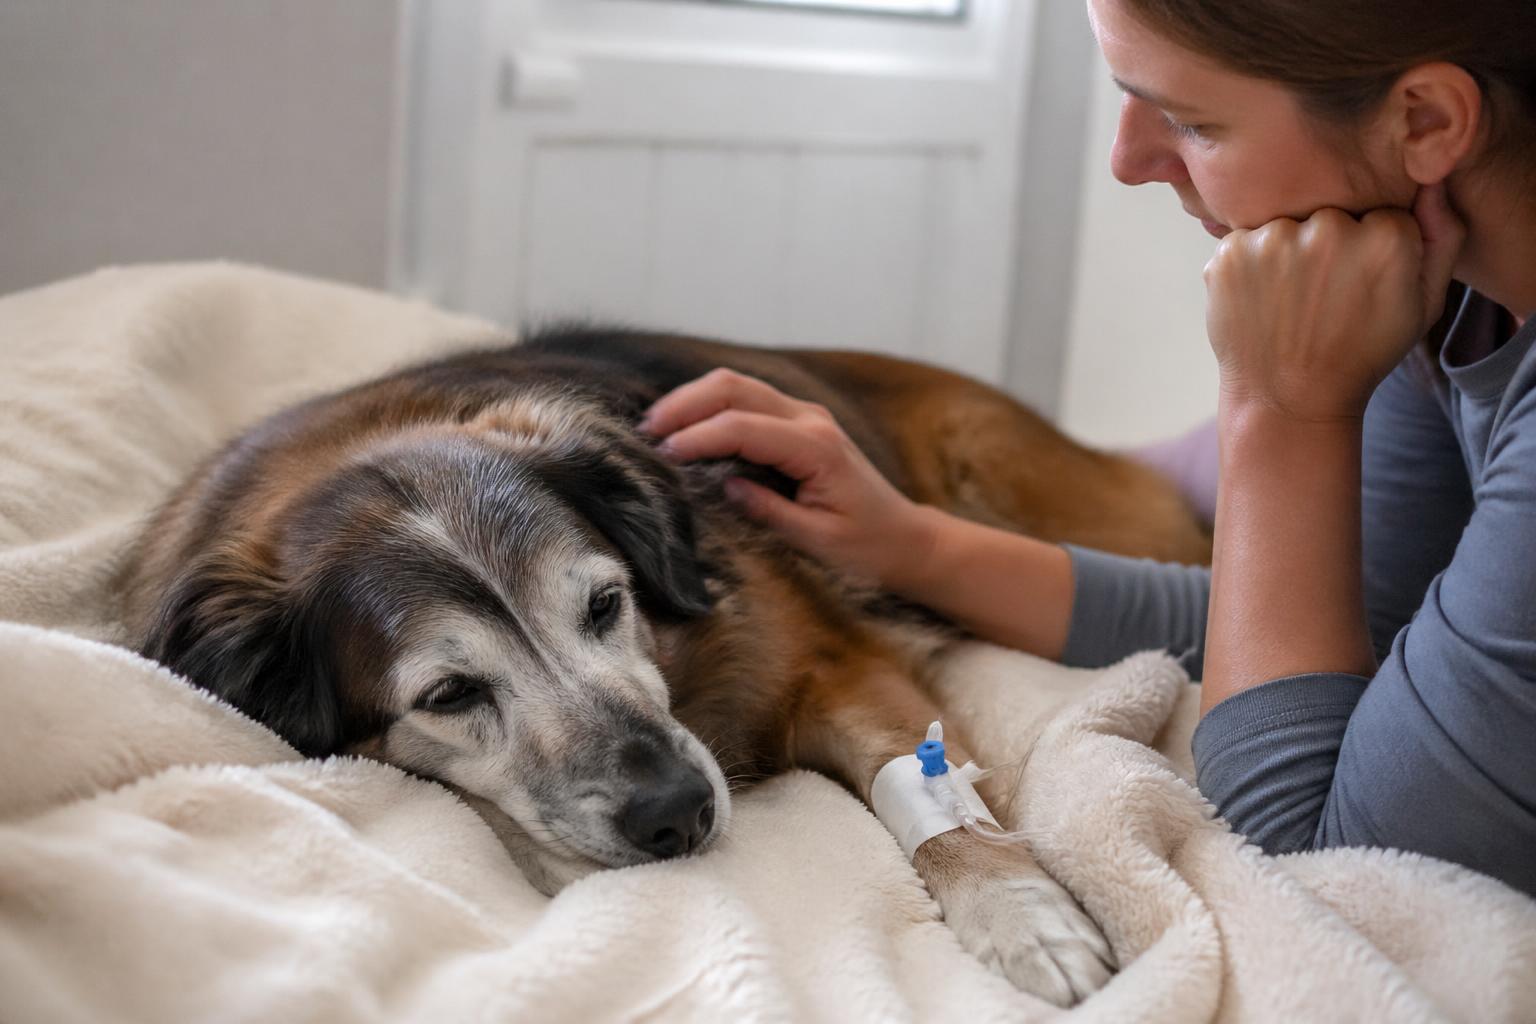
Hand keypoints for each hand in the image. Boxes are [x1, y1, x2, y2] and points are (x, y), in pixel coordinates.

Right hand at [639, 368, 931, 584]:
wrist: (905, 539)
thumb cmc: (867, 546)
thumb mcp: (816, 540)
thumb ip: (768, 511)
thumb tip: (724, 486)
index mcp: (816, 448)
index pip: (743, 427)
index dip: (698, 437)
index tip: (663, 455)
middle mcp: (811, 421)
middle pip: (735, 388)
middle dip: (686, 403)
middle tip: (647, 430)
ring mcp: (806, 417)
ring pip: (738, 387)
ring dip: (694, 400)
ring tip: (657, 427)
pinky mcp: (799, 424)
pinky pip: (749, 402)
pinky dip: (713, 409)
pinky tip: (687, 428)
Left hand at [1204, 183, 1465, 422]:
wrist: (1289, 401)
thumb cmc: (1362, 354)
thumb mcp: (1423, 305)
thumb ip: (1442, 238)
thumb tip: (1431, 182)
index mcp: (1385, 237)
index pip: (1380, 214)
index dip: (1372, 250)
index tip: (1362, 285)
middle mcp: (1328, 229)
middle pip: (1331, 214)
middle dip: (1328, 246)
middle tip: (1322, 297)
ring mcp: (1273, 240)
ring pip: (1286, 226)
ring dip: (1286, 254)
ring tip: (1291, 302)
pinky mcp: (1229, 253)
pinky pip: (1245, 241)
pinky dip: (1249, 266)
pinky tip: (1261, 303)